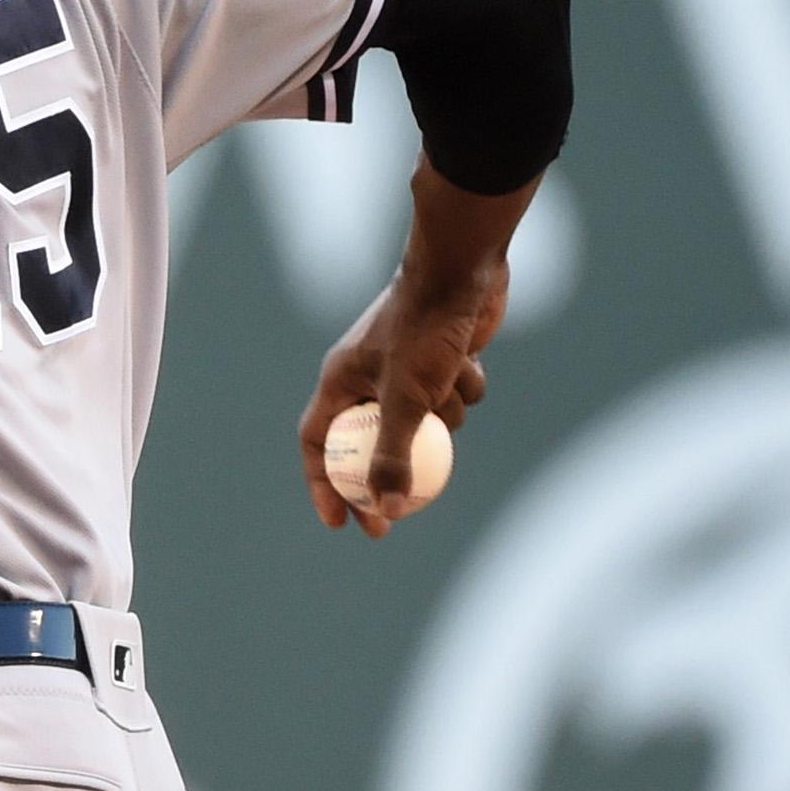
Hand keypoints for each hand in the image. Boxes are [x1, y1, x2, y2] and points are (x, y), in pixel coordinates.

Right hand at [299, 164, 518, 536]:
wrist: (462, 268)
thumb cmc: (423, 329)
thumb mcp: (406, 400)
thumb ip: (393, 456)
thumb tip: (386, 511)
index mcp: (340, 383)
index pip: (318, 446)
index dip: (325, 486)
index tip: (341, 522)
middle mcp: (366, 377)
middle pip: (371, 441)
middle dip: (390, 475)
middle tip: (400, 515)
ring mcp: (404, 368)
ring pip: (425, 420)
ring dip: (445, 415)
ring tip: (451, 384)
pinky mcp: (440, 358)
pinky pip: (454, 396)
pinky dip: (466, 388)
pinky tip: (470, 360)